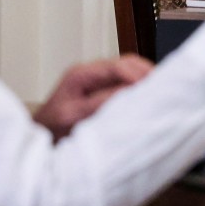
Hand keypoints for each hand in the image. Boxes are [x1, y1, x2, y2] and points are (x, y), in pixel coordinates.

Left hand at [33, 54, 152, 140]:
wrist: (37, 141)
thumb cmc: (50, 129)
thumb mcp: (73, 117)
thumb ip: (98, 103)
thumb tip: (126, 92)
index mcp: (81, 74)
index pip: (116, 66)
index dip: (138, 74)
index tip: (153, 85)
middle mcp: (90, 73)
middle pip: (126, 64)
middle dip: (147, 73)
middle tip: (166, 86)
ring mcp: (97, 81)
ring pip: (129, 72)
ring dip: (145, 80)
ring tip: (162, 91)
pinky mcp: (102, 92)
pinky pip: (126, 83)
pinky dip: (139, 88)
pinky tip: (149, 98)